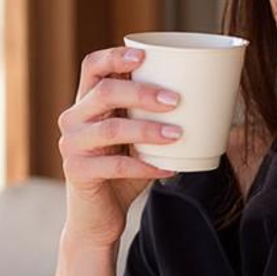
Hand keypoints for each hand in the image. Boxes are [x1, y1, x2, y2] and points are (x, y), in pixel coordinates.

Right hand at [57, 44, 183, 248]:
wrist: (98, 219)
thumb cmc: (123, 172)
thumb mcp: (135, 138)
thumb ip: (151, 116)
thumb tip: (205, 96)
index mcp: (86, 103)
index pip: (92, 67)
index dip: (115, 57)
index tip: (144, 56)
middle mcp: (72, 119)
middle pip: (104, 93)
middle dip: (142, 93)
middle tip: (175, 100)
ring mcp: (71, 146)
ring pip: (111, 129)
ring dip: (148, 130)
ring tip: (178, 133)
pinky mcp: (77, 172)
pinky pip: (115, 165)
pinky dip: (145, 166)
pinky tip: (168, 168)